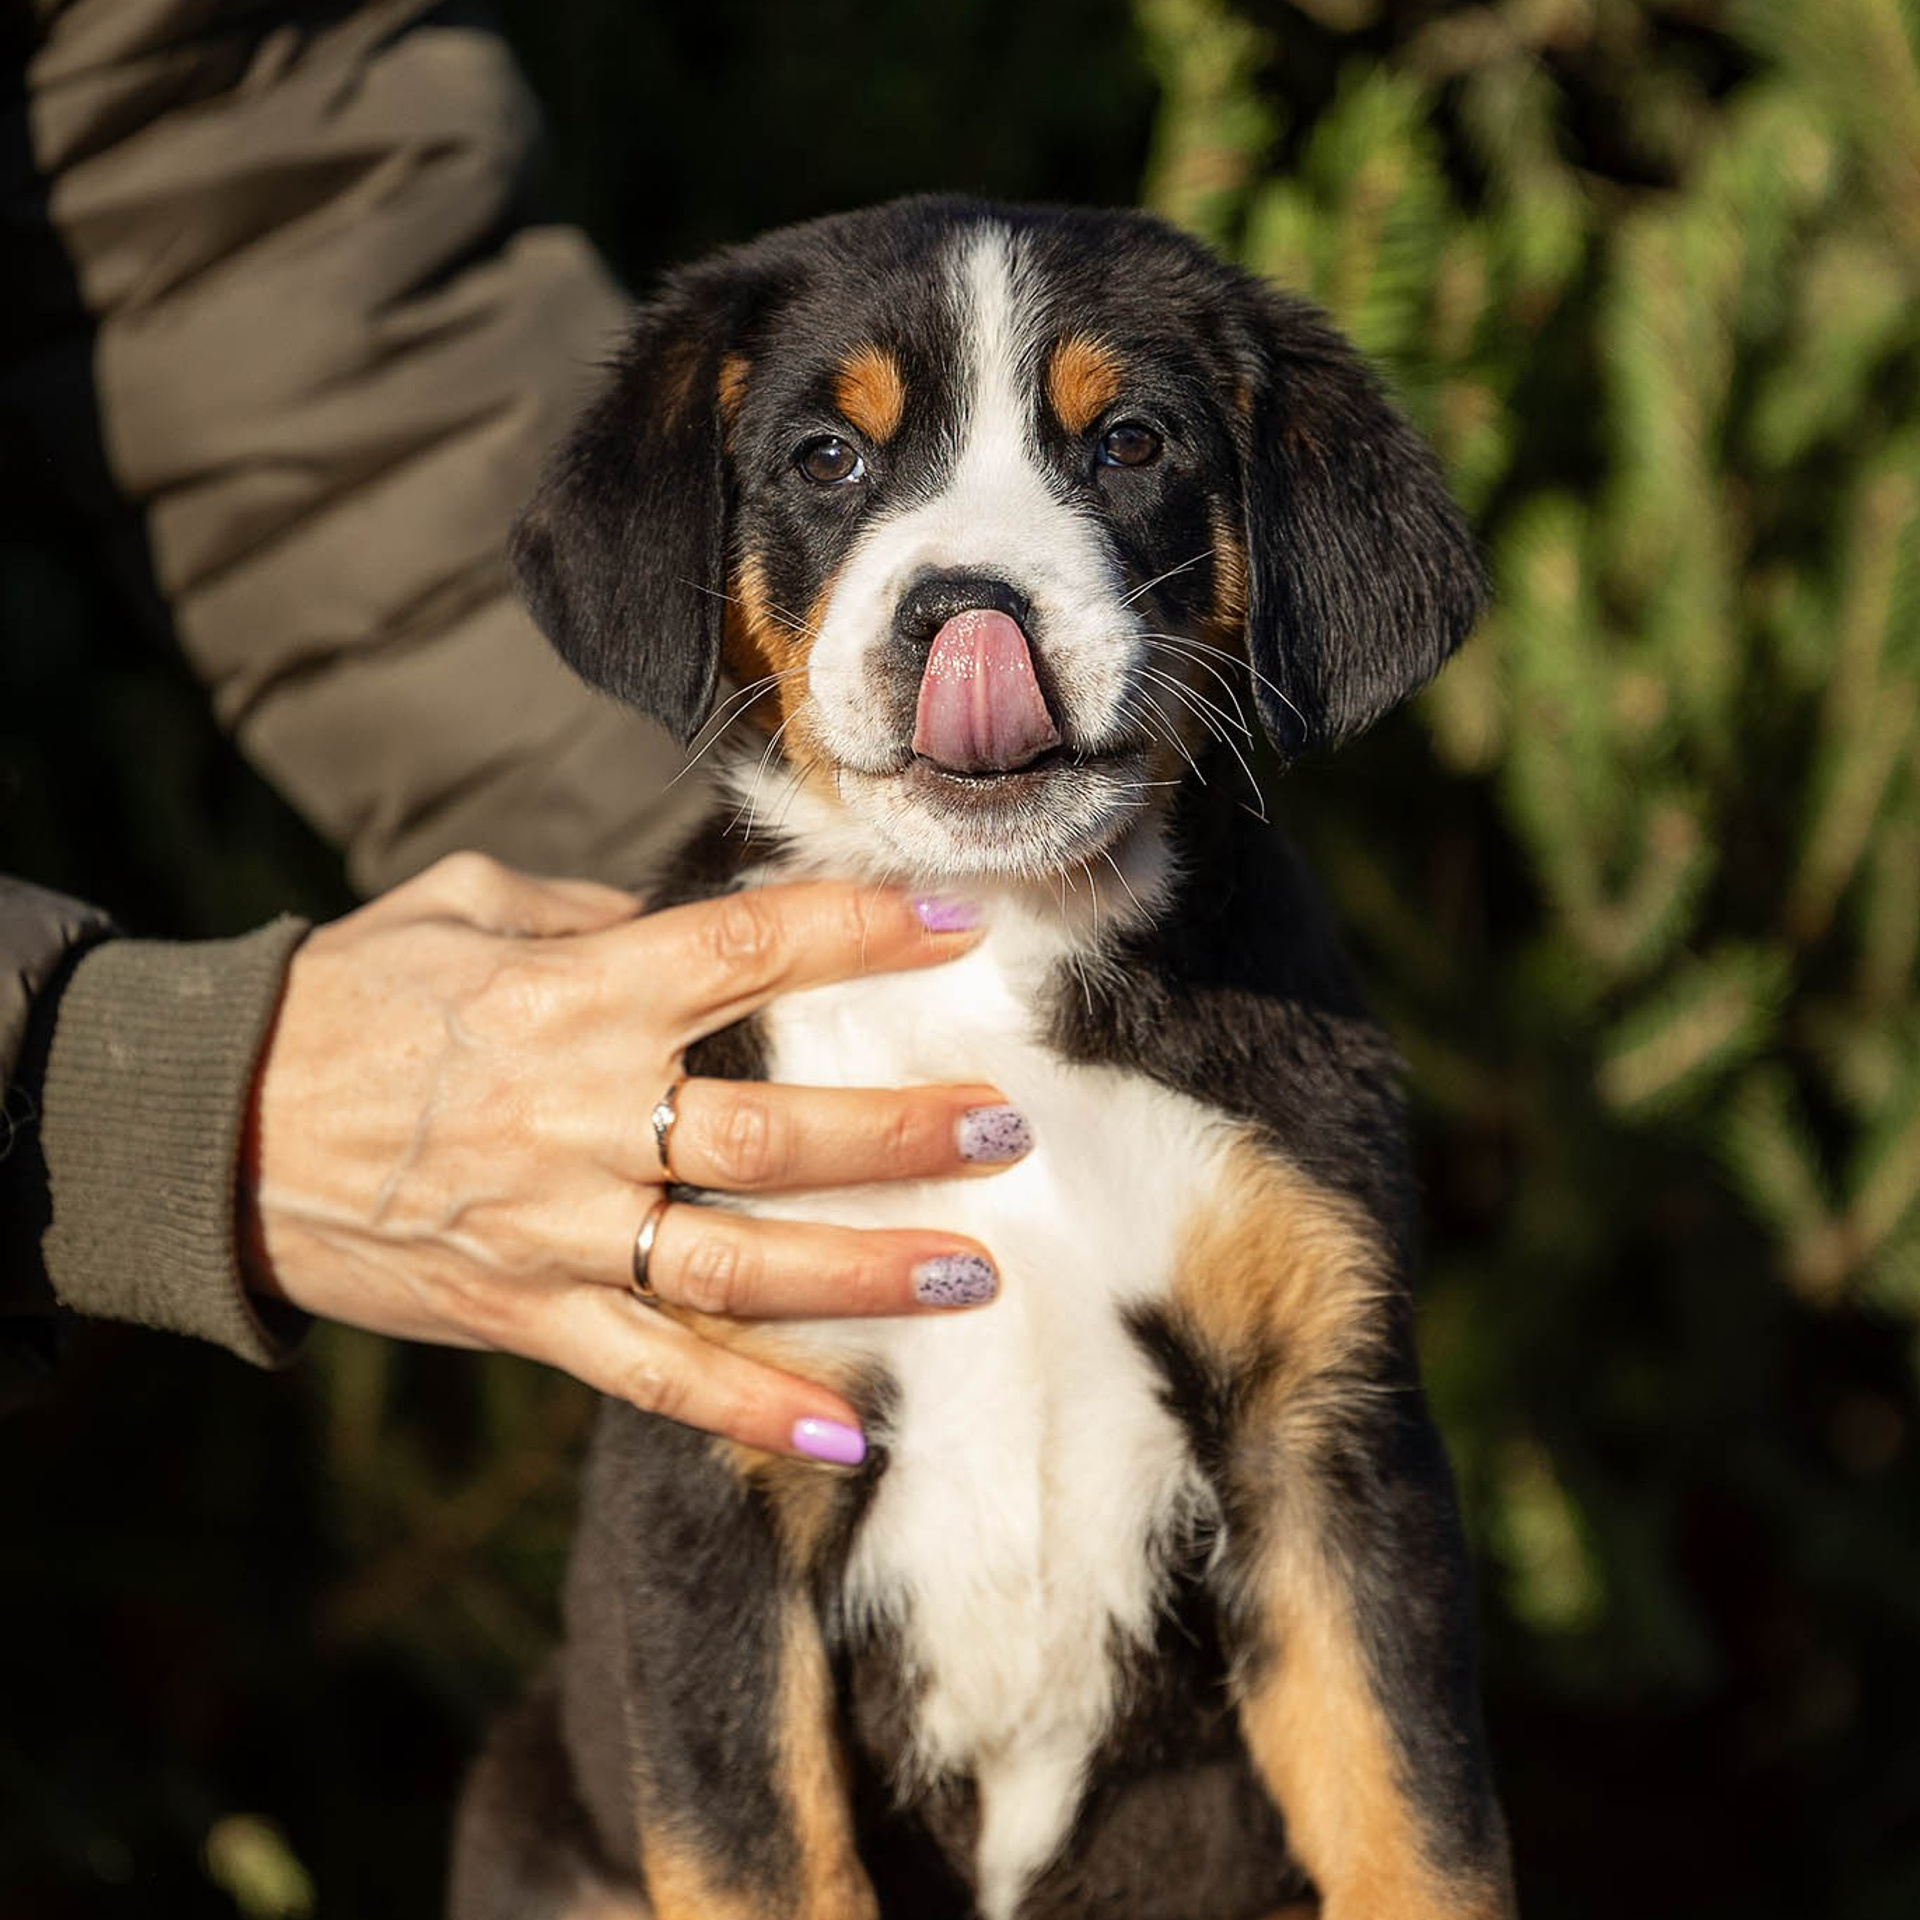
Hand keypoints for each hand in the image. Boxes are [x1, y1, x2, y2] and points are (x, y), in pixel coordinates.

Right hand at [238, 853, 1019, 1460]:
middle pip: (769, 1132)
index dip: (862, 933)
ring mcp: (555, 1230)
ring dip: (864, 1274)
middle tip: (1003, 1127)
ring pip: (736, 1265)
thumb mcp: (462, 907)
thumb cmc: (349, 996)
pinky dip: (752, 1411)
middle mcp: (577, 1117)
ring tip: (973, 1271)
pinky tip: (850, 1438)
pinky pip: (654, 1376)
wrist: (211, 1125)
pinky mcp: (526, 1316)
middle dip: (899, 1134)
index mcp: (571, 996)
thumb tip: (700, 925)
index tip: (960, 924)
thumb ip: (591, 916)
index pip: (748, 951)